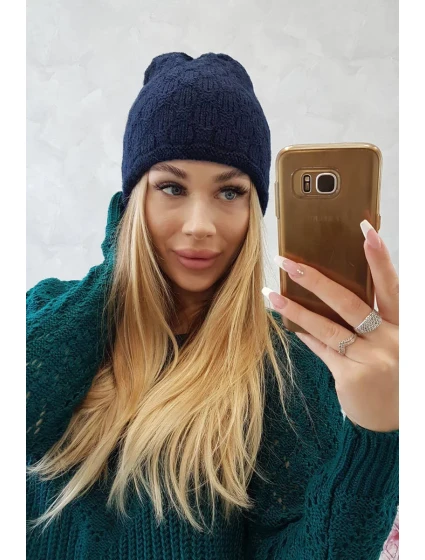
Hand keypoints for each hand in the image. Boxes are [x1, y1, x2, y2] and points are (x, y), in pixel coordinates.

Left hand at [264, 220, 398, 432]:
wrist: (399, 422)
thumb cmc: (394, 373)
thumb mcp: (393, 341)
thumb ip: (374, 318)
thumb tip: (330, 291)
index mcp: (404, 325)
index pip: (391, 285)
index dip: (379, 258)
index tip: (366, 230)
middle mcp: (391, 340)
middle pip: (350, 303)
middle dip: (316, 280)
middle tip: (288, 263)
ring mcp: (371, 360)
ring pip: (327, 326)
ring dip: (295, 309)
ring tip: (271, 295)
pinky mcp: (352, 377)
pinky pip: (322, 349)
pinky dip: (306, 335)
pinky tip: (288, 323)